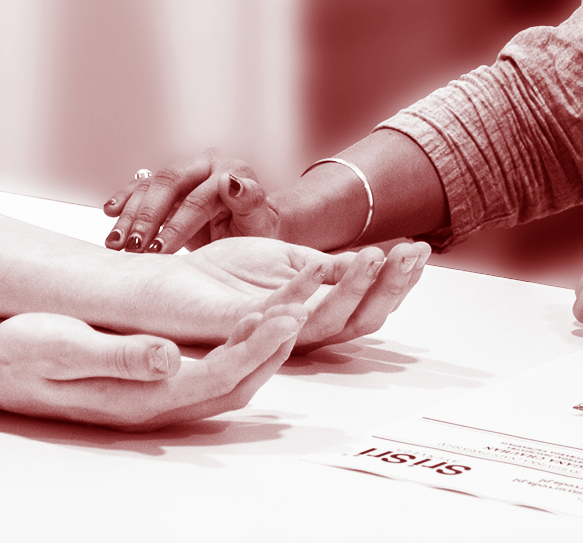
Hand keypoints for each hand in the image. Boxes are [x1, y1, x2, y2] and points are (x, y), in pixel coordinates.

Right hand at [0, 306, 304, 429]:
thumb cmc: (22, 351)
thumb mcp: (64, 346)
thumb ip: (120, 354)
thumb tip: (169, 356)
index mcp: (140, 396)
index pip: (216, 375)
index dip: (257, 346)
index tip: (289, 313)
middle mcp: (154, 404)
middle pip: (235, 383)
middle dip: (276, 347)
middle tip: (307, 305)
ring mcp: (153, 398)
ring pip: (227, 382)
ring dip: (263, 351)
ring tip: (292, 311)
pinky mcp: (149, 385)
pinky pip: (209, 374)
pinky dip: (240, 350)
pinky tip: (248, 327)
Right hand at [103, 152, 281, 252]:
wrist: (248, 228)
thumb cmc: (255, 230)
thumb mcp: (259, 223)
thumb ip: (249, 201)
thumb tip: (232, 182)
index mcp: (231, 170)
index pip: (198, 198)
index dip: (178, 225)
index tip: (161, 249)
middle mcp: (205, 165)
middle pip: (169, 183)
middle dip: (148, 218)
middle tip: (134, 247)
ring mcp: (184, 171)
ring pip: (150, 186)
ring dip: (130, 215)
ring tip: (116, 243)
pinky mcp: (167, 183)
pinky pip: (141, 187)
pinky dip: (124, 200)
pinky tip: (110, 212)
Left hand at [166, 236, 429, 346]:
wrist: (163, 283)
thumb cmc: (218, 274)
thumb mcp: (283, 261)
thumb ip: (322, 268)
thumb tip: (368, 260)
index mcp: (311, 317)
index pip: (365, 306)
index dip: (395, 282)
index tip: (420, 249)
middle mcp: (296, 334)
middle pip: (356, 322)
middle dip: (387, 287)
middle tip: (410, 254)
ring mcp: (268, 334)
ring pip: (323, 324)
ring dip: (353, 290)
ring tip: (375, 258)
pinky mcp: (235, 327)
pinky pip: (274, 318)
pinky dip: (300, 295)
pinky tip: (320, 270)